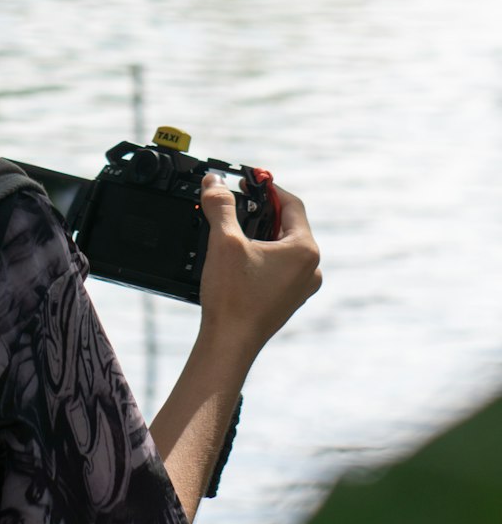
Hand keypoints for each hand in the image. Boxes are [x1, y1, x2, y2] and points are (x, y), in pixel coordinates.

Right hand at [197, 175, 321, 360]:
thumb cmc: (233, 297)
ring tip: (234, 228)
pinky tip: (239, 255)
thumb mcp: (224, 241)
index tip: (249, 180)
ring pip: (283, 245)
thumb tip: (214, 181)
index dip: (268, 187)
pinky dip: (262, 253)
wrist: (229, 343)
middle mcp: (310, 268)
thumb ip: (220, 205)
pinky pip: (280, 265)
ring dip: (261, 232)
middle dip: (262, 210)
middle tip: (237, 201)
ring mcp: (301, 286)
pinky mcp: (288, 298)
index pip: (292, 204)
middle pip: (288, 223)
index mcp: (304, 250)